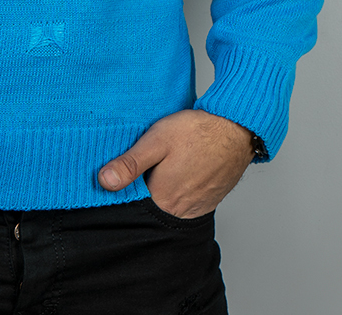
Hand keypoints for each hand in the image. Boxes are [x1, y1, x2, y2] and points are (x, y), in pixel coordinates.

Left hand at [97, 109, 254, 218]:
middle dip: (142, 188)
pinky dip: (178, 188)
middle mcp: (179, 210)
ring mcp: (196, 207)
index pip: (132, 203)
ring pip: (168, 203)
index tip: (118, 172)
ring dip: (161, 188)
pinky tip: (179, 169)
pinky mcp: (208, 200)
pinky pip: (186, 201)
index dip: (123, 187)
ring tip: (161, 165)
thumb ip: (131, 163)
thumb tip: (104, 182)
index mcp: (162, 198)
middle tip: (144, 164)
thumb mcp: (156, 140)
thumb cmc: (197, 132)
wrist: (236, 129)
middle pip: (150, 205)